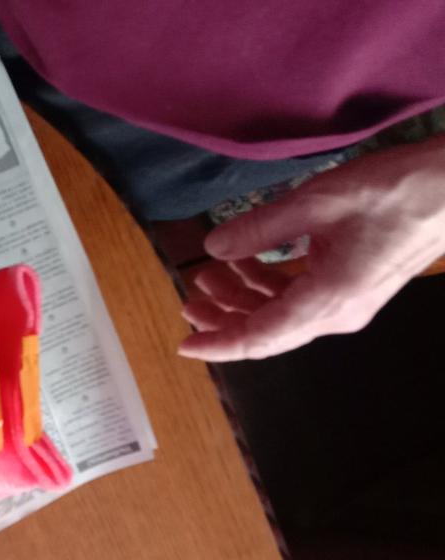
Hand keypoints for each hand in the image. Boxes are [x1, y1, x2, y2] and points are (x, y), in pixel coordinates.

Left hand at [178, 135, 444, 360]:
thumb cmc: (397, 192)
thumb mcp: (316, 202)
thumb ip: (258, 229)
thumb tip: (213, 247)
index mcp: (327, 301)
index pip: (259, 338)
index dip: (217, 344)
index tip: (184, 344)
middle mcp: (336, 313)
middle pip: (265, 330)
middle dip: (222, 318)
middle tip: (188, 299)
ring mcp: (346, 303)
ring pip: (279, 313)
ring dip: (241, 297)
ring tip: (208, 275)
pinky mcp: (351, 286)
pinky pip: (299, 296)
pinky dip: (268, 284)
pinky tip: (246, 261)